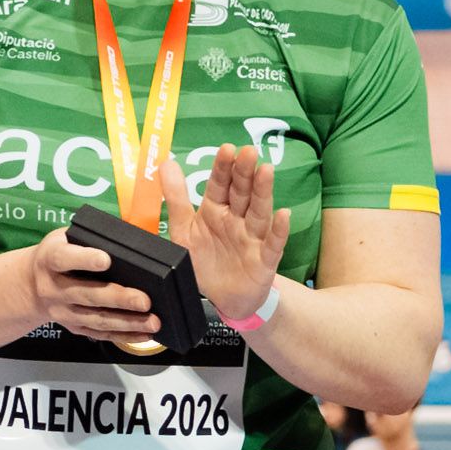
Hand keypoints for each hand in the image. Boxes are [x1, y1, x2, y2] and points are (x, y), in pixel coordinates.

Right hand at [20, 225, 155, 345]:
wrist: (30, 285)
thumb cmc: (58, 254)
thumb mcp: (65, 237)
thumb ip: (91, 238)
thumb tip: (133, 238)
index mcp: (51, 259)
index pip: (65, 259)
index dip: (85, 259)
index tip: (106, 260)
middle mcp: (54, 288)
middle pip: (87, 295)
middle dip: (118, 299)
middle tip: (144, 300)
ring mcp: (63, 311)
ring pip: (97, 319)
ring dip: (127, 322)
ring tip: (152, 321)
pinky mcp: (74, 327)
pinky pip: (100, 334)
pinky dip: (123, 336)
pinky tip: (144, 333)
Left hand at [163, 141, 291, 327]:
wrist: (218, 301)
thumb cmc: (203, 262)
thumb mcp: (183, 230)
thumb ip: (176, 197)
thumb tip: (166, 162)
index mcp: (216, 210)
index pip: (220, 184)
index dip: (223, 167)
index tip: (226, 149)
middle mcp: (237, 220)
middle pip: (242, 192)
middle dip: (244, 172)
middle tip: (248, 151)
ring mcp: (252, 238)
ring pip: (259, 212)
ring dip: (263, 191)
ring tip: (266, 170)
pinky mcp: (264, 260)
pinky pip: (273, 244)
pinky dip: (279, 230)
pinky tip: (284, 215)